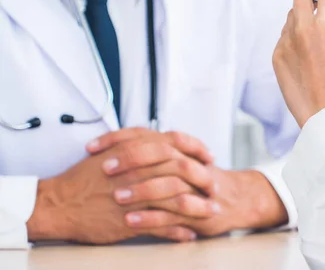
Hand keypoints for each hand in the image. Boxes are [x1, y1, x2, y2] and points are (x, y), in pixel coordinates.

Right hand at [27, 129, 216, 243]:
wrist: (60, 203)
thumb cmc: (85, 178)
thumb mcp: (112, 151)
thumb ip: (138, 144)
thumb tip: (161, 140)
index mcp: (135, 151)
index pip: (176, 143)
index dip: (196, 149)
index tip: (209, 155)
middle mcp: (139, 171)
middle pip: (183, 171)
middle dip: (204, 178)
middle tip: (216, 185)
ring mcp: (137, 197)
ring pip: (178, 200)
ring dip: (199, 207)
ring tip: (212, 212)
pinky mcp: (131, 221)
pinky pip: (162, 227)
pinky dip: (179, 231)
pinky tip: (190, 234)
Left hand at [89, 129, 288, 235]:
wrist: (237, 198)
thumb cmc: (199, 181)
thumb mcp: (178, 159)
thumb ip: (153, 152)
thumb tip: (116, 146)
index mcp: (176, 148)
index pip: (144, 134)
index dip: (117, 138)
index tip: (91, 147)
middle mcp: (186, 161)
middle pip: (159, 152)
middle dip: (130, 159)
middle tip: (105, 168)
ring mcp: (193, 186)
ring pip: (167, 181)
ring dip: (141, 188)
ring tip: (117, 197)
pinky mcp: (197, 210)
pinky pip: (172, 213)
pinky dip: (150, 217)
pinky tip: (130, 221)